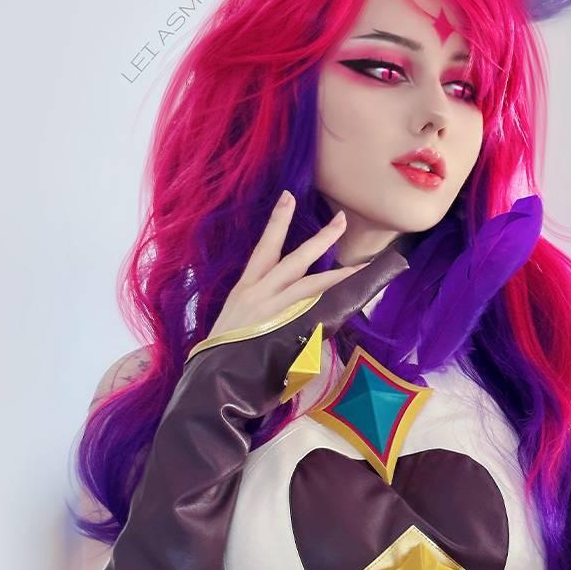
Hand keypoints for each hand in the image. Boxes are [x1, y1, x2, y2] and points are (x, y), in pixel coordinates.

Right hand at [207, 191, 367, 338]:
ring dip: (336, 274)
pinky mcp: (280, 330)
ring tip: (359, 266)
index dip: (278, 221)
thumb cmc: (222, 349)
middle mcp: (258, 293)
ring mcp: (270, 310)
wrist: (211, 373)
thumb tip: (281, 301)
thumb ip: (258, 305)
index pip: (264, 248)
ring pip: (309, 284)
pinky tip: (346, 302)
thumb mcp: (234, 318)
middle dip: (320, 239)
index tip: (289, 197)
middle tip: (341, 219)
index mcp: (245, 287)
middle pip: (294, 259)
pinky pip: (310, 314)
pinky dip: (326, 308)